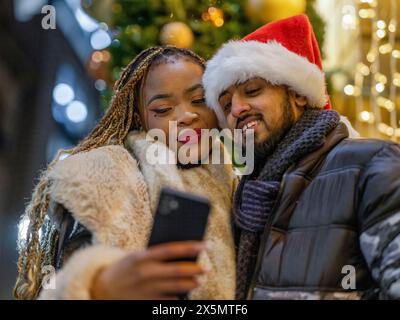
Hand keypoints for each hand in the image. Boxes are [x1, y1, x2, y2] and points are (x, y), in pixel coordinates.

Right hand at [90, 241, 206, 299]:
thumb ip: (157, 255)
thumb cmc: (126, 268)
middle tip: (207, 267)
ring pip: (177, 287)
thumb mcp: (137, 256)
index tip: (207, 244)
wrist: (102, 288)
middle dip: (196, 269)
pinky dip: (179, 297)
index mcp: (142, 256)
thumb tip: (184, 254)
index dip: (192, 246)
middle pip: (178, 270)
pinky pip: (169, 301)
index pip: (172, 249)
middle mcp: (145, 273)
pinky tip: (185, 294)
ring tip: (199, 280)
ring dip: (192, 283)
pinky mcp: (146, 302)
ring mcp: (146, 290)